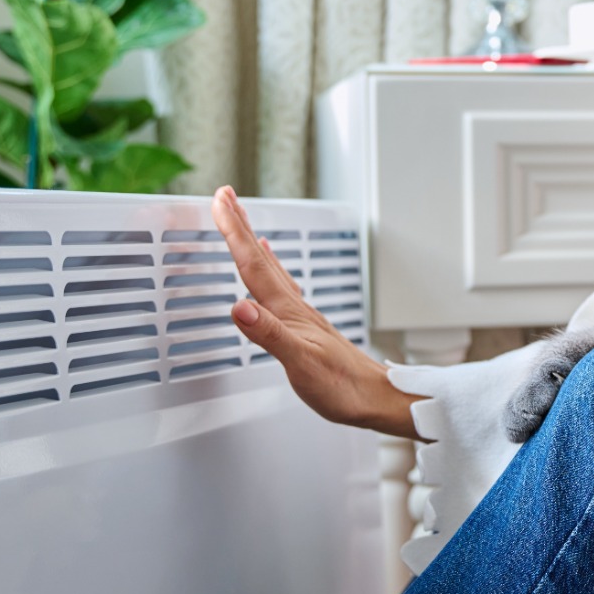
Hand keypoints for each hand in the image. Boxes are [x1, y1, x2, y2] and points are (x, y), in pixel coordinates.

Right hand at [210, 185, 418, 437]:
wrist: (374, 398)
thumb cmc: (342, 386)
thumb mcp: (300, 363)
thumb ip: (269, 335)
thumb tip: (239, 307)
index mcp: (289, 311)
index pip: (254, 265)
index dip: (235, 232)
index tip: (219, 202)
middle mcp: (295, 306)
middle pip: (261, 258)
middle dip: (241, 225)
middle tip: (226, 196)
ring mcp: (302, 315)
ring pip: (271, 269)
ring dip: (253, 242)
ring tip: (243, 221)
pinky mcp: (306, 327)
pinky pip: (283, 287)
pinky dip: (272, 271)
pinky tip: (273, 269)